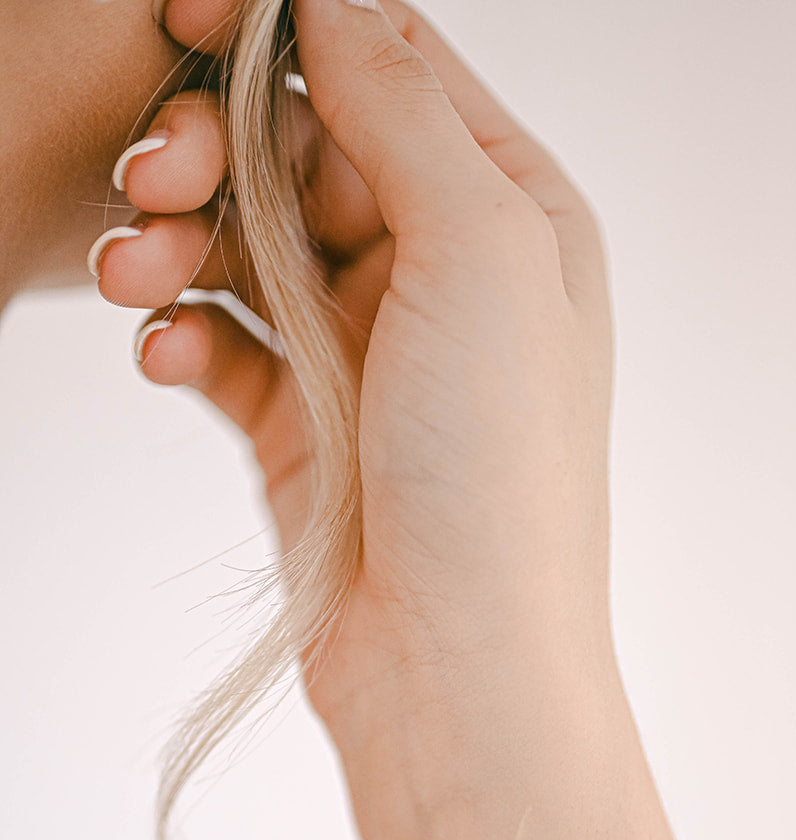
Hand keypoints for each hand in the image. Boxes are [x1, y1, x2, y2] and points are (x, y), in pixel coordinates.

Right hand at [92, 0, 622, 839]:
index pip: (391, 66)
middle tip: (152, 178)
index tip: (185, 19)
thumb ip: (402, 112)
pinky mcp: (303, 428)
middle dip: (214, 148)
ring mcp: (369, 353)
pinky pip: (221, 343)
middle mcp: (445, 275)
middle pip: (301, 148)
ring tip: (138, 276)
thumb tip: (330, 0)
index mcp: (513, 215)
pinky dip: (182, 334)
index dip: (285, 28)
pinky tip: (165, 354)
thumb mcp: (480, 256)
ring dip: (177, 242)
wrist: (457, 671)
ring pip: (245, 243)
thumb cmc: (499, 476)